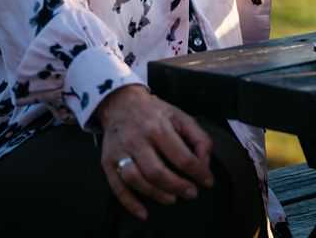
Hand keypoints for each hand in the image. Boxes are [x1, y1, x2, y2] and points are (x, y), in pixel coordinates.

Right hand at [96, 85, 214, 220]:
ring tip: (172, 198)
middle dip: (178, 186)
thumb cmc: (155, 112)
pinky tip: (143, 212)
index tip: (207, 182)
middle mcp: (138, 140)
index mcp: (159, 127)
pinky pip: (117, 187)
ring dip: (157, 194)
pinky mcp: (108, 162)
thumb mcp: (181, 116)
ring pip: (137, 180)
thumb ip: (198, 137)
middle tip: (191, 193)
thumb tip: (204, 162)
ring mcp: (120, 152)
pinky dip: (130, 203)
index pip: (182, 156)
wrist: (121, 103)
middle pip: (158, 172)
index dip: (198, 172)